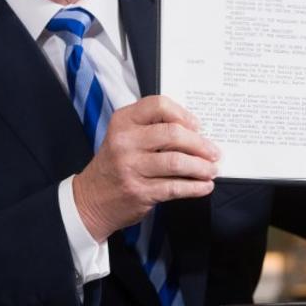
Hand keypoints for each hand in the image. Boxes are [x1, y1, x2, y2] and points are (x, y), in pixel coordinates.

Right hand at [72, 95, 219, 241]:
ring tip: (211, 169)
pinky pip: (175, 187)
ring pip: (177, 162)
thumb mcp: (124, 136)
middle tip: (213, 152)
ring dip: (202, 167)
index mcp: (123, 121)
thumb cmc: (115, 166)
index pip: (159, 105)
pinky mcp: (139, 191)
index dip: (183, 114)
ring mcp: (131, 167)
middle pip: (173, 134)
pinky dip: (195, 187)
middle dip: (200, 144)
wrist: (91, 199)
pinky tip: (204, 186)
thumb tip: (194, 132)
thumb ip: (152, 128)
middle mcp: (125, 141)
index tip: (197, 126)